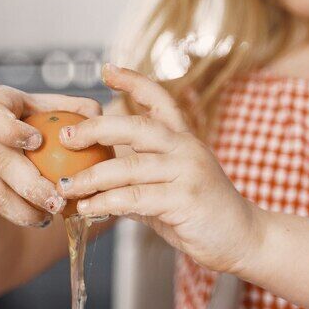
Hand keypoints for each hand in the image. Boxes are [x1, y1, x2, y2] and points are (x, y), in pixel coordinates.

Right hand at [0, 85, 102, 225]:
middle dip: (31, 186)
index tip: (39, 142)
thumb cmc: (20, 122)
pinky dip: (8, 215)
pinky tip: (31, 218)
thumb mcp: (39, 109)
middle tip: (57, 202)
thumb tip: (96, 114)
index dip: (14, 132)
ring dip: (22, 211)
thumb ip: (68, 109)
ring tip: (48, 219)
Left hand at [58, 64, 264, 273]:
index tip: (107, 69)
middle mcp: (186, 149)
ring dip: (91, 177)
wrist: (243, 239)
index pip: (160, 99)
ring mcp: (187, 172)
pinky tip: (87, 209)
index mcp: (183, 140)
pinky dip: (106, 203)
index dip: (134, 81)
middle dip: (96, 129)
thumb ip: (136, 181)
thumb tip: (94, 181)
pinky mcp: (185, 199)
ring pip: (129, 166)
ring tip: (65, 185)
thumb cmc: (201, 215)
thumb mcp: (167, 188)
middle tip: (65, 136)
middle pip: (136, 127)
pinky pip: (135, 197)